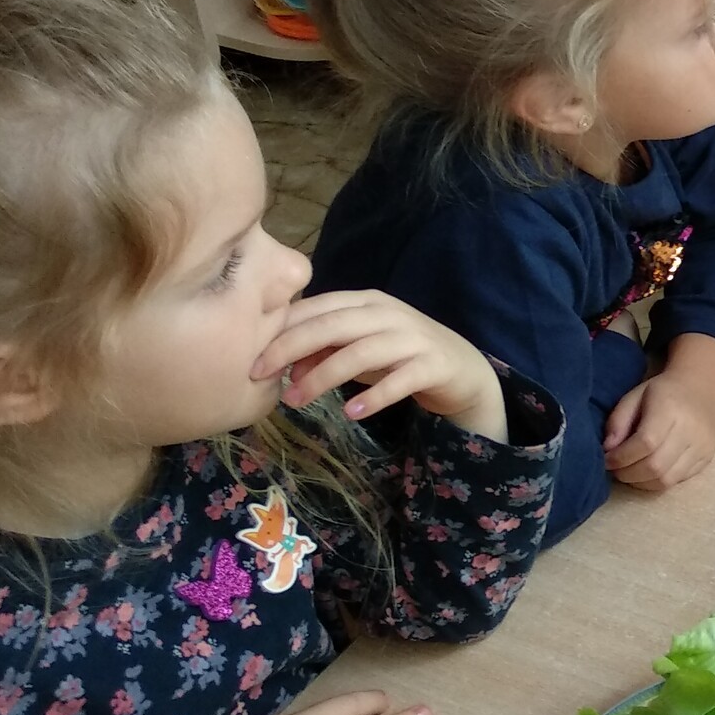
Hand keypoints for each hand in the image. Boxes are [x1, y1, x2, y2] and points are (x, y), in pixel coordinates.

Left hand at [258, 290, 505, 441]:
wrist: (463, 369)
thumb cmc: (402, 356)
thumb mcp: (359, 351)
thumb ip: (324, 354)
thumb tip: (286, 371)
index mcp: (366, 302)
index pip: (317, 308)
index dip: (281, 329)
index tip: (250, 355)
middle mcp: (388, 314)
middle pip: (333, 325)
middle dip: (291, 347)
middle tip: (259, 374)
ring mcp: (413, 338)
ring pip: (361, 351)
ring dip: (324, 375)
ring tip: (296, 400)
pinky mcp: (434, 364)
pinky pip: (401, 379)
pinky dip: (374, 395)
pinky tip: (351, 412)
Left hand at [604, 336, 714, 490]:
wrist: (701, 387)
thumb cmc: (663, 391)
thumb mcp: (634, 396)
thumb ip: (617, 421)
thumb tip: (608, 450)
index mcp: (670, 408)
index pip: (645, 443)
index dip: (622, 457)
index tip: (607, 460)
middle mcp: (690, 430)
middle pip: (655, 466)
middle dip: (628, 474)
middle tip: (615, 470)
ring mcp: (702, 447)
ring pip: (666, 479)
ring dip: (641, 482)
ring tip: (630, 473)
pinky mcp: (707, 458)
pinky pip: (677, 481)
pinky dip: (657, 482)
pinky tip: (648, 473)